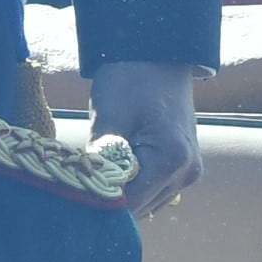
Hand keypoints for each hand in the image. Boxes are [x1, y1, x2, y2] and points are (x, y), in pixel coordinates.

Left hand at [86, 59, 203, 216]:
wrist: (157, 53)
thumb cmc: (132, 78)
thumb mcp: (109, 115)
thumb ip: (101, 160)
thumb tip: (85, 195)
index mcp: (172, 159)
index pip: (129, 205)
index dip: (98, 205)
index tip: (73, 200)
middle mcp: (187, 172)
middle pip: (139, 209)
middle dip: (109, 201)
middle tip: (80, 185)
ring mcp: (189, 172)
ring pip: (145, 203)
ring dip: (121, 194)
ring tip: (98, 171)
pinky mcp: (184, 168)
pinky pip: (153, 191)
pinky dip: (133, 186)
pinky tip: (116, 166)